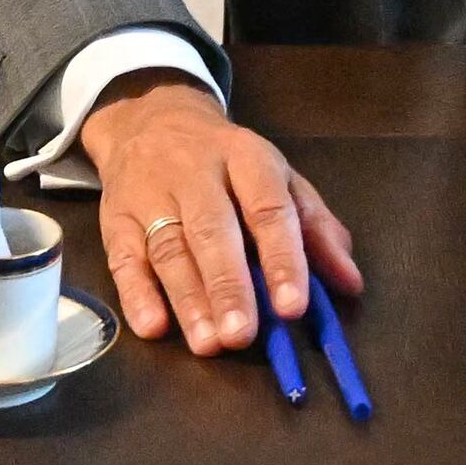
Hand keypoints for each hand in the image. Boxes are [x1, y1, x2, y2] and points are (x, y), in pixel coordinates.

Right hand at [83, 72, 362, 354]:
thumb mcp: (279, 179)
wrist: (151, 120)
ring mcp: (150, 193)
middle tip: (242, 334)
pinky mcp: (115, 217)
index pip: (268, 208)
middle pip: (212, 230)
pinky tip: (153, 326)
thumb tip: (350, 283)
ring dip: (188, 299)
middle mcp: (196, 172)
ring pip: (168, 248)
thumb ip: (316, 229)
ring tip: (208, 344)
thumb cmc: (229, 164)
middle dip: (228, 285)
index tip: (293, 307)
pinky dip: (135, 294)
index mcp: (247, 158)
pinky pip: (123, 257)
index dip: (282, 258)